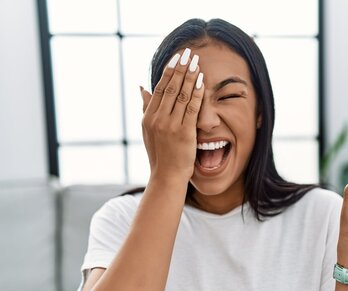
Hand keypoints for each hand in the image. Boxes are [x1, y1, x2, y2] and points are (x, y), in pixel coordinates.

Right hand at [139, 48, 204, 183]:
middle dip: (180, 68)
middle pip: (169, 87)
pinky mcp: (184, 132)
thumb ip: (146, 108)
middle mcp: (157, 119)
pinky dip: (197, 93)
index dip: (168, 71)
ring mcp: (170, 125)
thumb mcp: (147, 131)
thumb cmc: (160, 155)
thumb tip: (141, 87)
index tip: (176, 58)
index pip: (159, 88)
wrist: (166, 176)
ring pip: (180, 95)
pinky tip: (202, 81)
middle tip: (188, 53)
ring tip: (196, 62)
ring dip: (189, 76)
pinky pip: (191, 108)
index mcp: (148, 117)